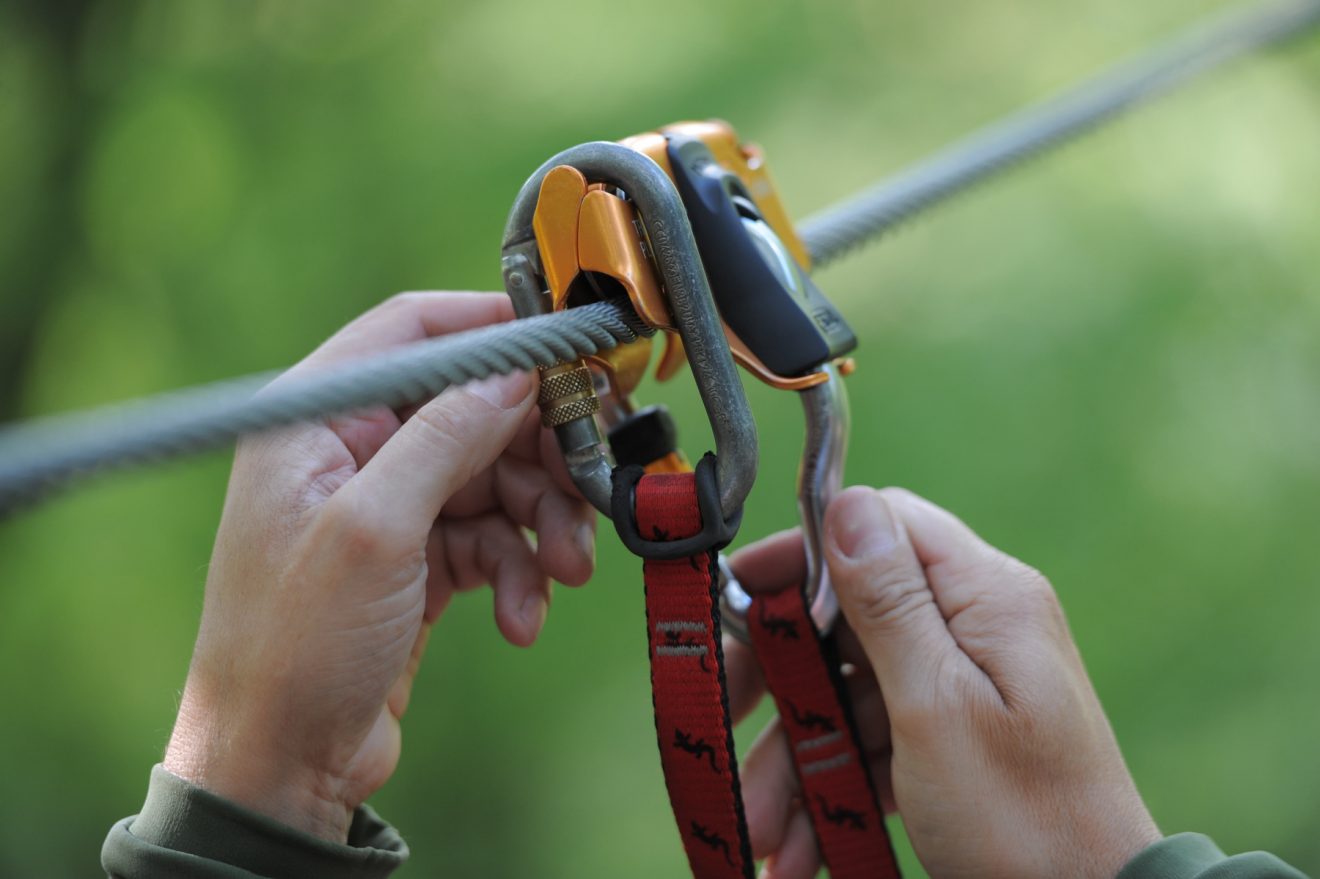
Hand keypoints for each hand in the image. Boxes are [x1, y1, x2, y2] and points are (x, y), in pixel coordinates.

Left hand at [163, 292, 595, 841]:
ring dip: (543, 522)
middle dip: (540, 450)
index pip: (417, 330)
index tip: (572, 348)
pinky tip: (521, 619)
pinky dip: (520, 572)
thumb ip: (447, 436)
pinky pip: (494, 539)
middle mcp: (353, 450)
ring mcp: (389, 507)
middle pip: (476, 409)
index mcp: (317, 417)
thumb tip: (519, 368)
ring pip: (498, 478)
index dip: (497, 329)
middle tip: (593, 482)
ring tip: (565, 571)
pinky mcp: (419, 560)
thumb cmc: (295, 646)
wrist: (280, 767)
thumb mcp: (374, 529)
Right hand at [728, 487, 1159, 878]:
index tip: (738, 597)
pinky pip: (872, 742)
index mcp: (985, 597)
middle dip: (780, 683)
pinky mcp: (951, 740)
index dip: (803, 555)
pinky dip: (832, 788)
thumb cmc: (1023, 819)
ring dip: (796, 761)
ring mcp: (963, 686)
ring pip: (849, 693)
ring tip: (763, 837)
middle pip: (847, 620)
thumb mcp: (936, 707)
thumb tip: (846, 501)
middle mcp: (975, 629)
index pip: (880, 528)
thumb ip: (888, 603)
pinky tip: (800, 850)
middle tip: (723, 717)